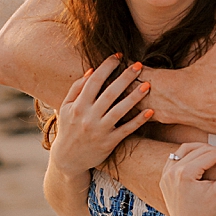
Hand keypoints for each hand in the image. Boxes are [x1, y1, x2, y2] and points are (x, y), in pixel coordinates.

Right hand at [51, 55, 152, 175]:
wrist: (67, 159)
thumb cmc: (68, 129)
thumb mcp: (65, 108)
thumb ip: (76, 89)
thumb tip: (92, 71)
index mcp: (77, 106)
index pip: (93, 81)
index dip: (106, 67)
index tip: (118, 56)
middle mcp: (88, 117)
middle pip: (110, 93)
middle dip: (125, 77)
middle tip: (139, 65)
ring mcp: (99, 131)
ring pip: (120, 111)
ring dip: (134, 97)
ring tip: (148, 85)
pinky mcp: (109, 143)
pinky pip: (126, 130)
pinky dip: (138, 121)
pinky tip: (150, 111)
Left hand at [160, 142, 215, 215]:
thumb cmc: (208, 213)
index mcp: (185, 174)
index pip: (211, 155)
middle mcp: (172, 172)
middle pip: (199, 151)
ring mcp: (166, 174)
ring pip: (185, 150)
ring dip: (202, 149)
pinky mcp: (164, 178)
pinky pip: (175, 158)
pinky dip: (188, 155)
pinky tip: (201, 157)